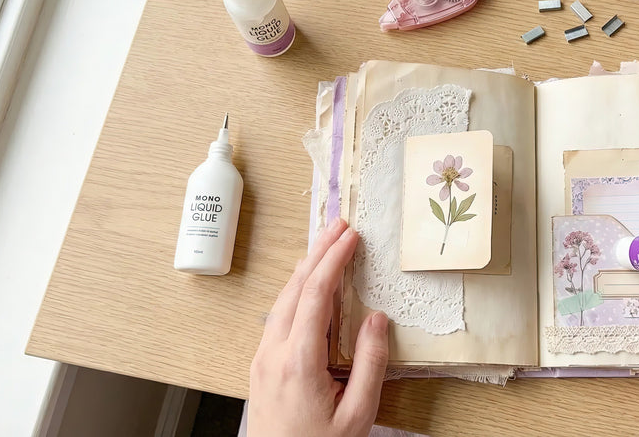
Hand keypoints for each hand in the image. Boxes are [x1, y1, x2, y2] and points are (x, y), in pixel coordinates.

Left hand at [248, 219, 388, 436]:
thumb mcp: (358, 414)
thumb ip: (371, 364)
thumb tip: (377, 319)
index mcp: (298, 361)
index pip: (315, 295)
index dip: (333, 260)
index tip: (350, 235)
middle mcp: (273, 354)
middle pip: (294, 289)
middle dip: (317, 252)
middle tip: (338, 225)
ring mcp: (262, 360)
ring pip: (281, 301)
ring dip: (304, 270)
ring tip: (325, 246)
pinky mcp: (261, 368)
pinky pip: (277, 317)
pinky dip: (296, 292)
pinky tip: (307, 287)